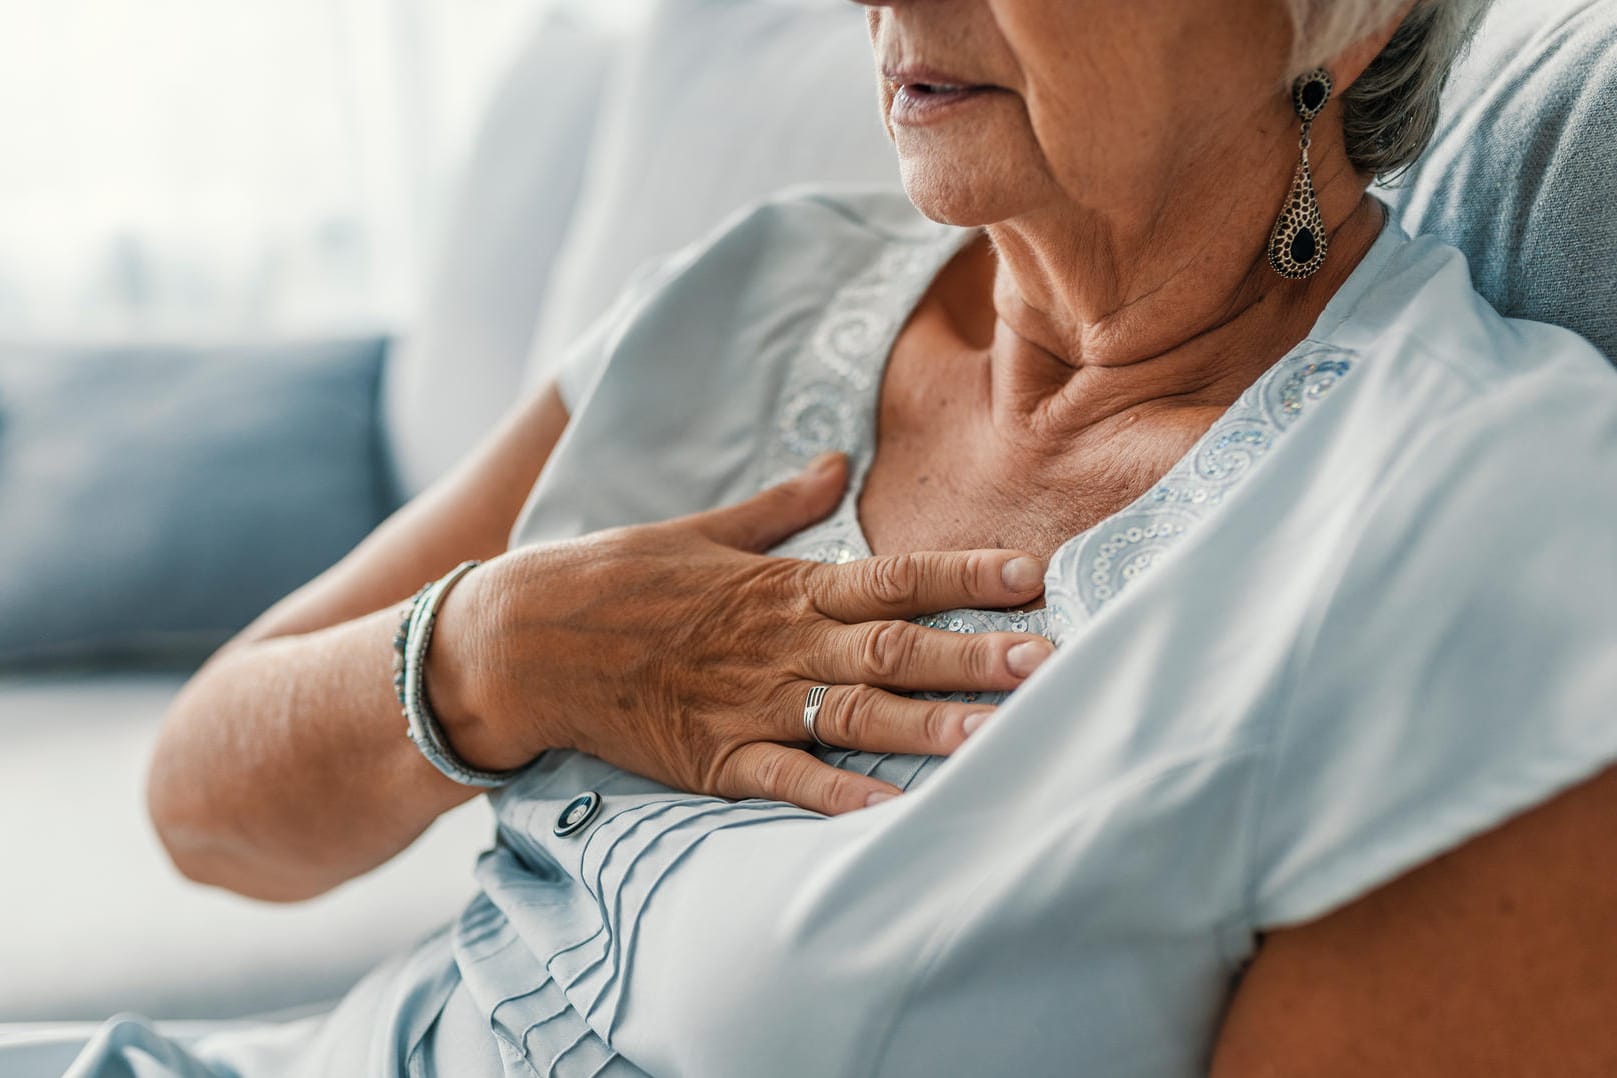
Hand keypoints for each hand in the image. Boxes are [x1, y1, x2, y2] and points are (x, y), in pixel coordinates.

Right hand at [428, 453, 1053, 814]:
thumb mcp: (702, 530)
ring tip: (999, 736)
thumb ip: (778, 507)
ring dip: (931, 727)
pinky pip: (787, 782)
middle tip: (1050, 662)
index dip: (966, 575)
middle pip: (896, 650)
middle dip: (976, 655)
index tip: (1033, 575)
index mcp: (783, 586)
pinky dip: (840, 799)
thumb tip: (835, 464)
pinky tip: (895, 814)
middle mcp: (780, 644)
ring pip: (856, 718)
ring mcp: (749, 704)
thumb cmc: (615, 577)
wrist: (525, 639)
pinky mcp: (714, 758)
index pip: (895, 577)